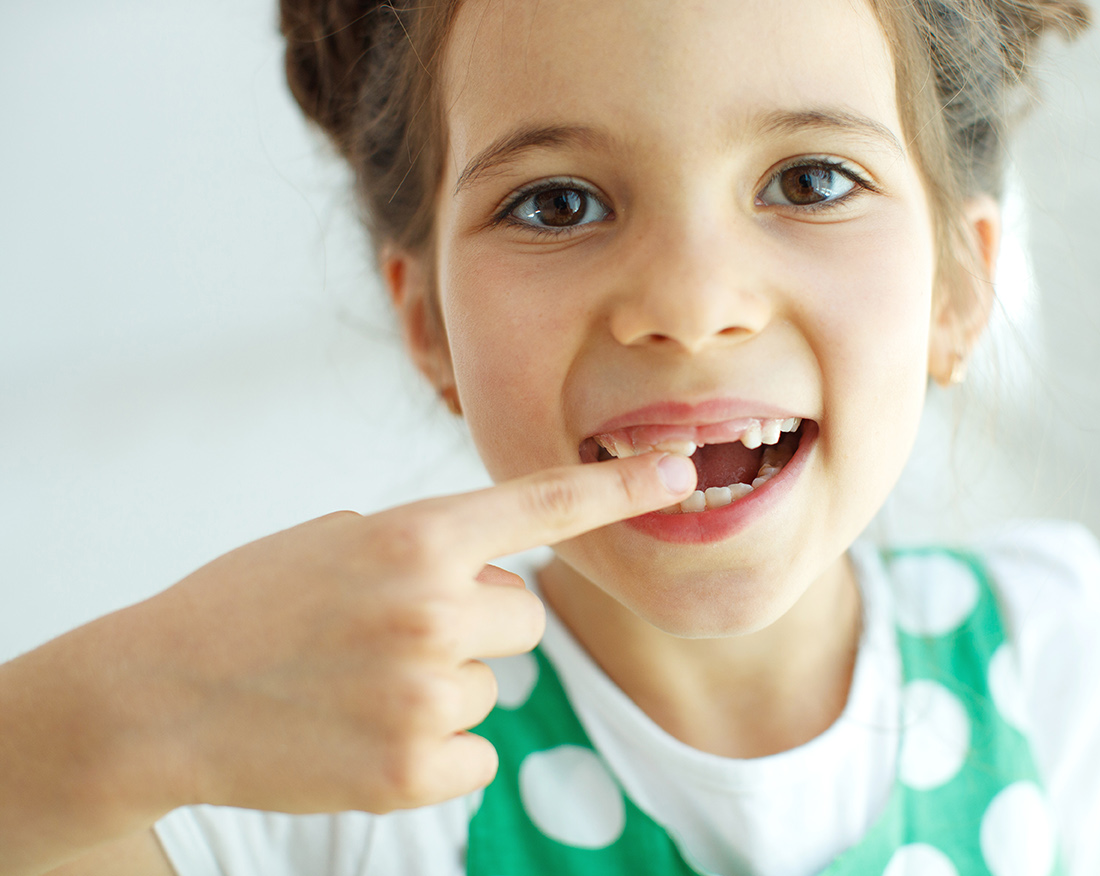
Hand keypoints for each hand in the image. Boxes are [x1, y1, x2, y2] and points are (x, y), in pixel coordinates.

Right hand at [139, 451, 694, 814]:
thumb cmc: (247, 604)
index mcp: (414, 537)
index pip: (543, 506)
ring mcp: (425, 694)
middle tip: (395, 631)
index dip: (620, 489)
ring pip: (495, 685)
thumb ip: (428, 547)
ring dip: (445, 684)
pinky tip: (365, 731)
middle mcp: (432, 610)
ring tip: (360, 682)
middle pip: (527, 617)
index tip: (681, 471)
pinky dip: (434, 746)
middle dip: (478, 623)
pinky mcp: (414, 769)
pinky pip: (476, 750)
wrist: (156, 698)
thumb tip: (498, 578)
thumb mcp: (339, 539)